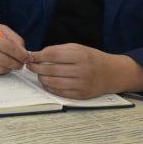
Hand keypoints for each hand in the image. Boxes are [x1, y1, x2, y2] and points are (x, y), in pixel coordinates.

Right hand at [0, 19, 28, 74]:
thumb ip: (14, 38)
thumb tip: (24, 52)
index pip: (7, 47)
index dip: (19, 54)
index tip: (26, 56)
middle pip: (3, 60)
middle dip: (17, 64)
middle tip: (21, 63)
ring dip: (9, 68)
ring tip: (12, 64)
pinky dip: (0, 70)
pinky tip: (2, 65)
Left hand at [26, 44, 142, 99]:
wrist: (112, 73)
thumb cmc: (91, 58)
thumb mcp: (78, 48)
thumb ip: (58, 50)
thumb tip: (36, 54)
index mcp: (80, 55)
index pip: (52, 55)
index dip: (37, 56)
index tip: (30, 56)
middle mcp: (82, 70)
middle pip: (50, 69)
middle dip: (36, 68)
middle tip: (30, 66)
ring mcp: (82, 84)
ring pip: (53, 82)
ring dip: (41, 78)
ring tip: (38, 74)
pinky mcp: (81, 95)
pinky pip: (59, 92)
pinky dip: (49, 87)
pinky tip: (47, 82)